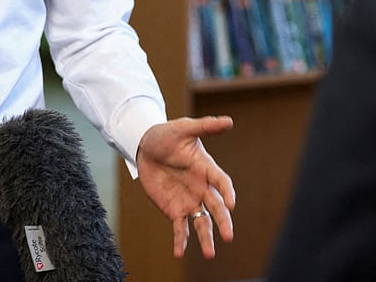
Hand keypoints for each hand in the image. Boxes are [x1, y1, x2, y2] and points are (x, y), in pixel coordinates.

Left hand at [135, 115, 235, 258]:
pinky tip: (179, 253)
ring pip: (202, 222)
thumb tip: (229, 121)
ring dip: (206, 238)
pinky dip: (180, 240)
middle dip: (223, 222)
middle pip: (216, 207)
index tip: (231, 204)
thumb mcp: (184, 128)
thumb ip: (205, 127)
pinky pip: (180, 228)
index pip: (222, 182)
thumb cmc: (167, 135)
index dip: (227, 192)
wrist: (145, 146)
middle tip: (228, 237)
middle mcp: (201, 188)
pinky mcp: (174, 209)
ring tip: (210, 254)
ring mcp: (189, 200)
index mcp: (206, 168)